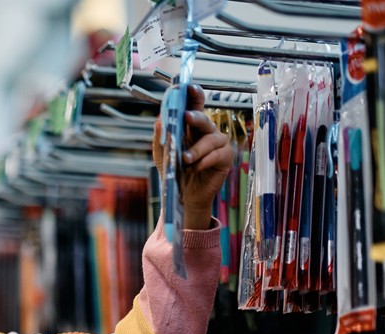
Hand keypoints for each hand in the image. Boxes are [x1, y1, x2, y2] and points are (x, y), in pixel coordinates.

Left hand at [151, 84, 233, 229]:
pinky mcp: (225, 158)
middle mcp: (206, 132)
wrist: (184, 196)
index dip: (193, 96)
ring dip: (197, 149)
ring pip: (210, 139)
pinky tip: (195, 167)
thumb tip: (160, 120)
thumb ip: (161, 138)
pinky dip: (204, 161)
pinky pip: (217, 155)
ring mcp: (218, 144)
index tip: (188, 87)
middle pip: (203, 119)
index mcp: (191, 128)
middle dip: (195, 116)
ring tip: (185, 159)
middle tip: (186, 116)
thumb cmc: (175, 173)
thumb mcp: (163, 156)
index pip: (193, 107)